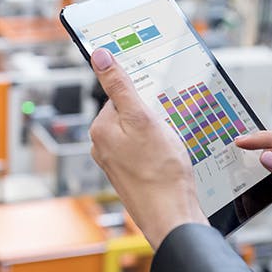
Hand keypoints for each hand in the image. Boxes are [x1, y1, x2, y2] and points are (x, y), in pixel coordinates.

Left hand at [89, 48, 207, 248]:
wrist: (172, 216)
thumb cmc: (161, 172)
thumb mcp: (143, 119)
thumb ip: (120, 86)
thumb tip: (99, 56)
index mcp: (100, 129)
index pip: (120, 96)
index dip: (144, 99)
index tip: (157, 108)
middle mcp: (102, 146)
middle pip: (130, 114)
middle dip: (151, 118)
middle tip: (166, 131)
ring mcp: (116, 163)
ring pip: (139, 134)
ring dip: (157, 136)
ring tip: (169, 150)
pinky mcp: (130, 176)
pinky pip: (144, 152)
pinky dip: (158, 153)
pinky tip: (169, 162)